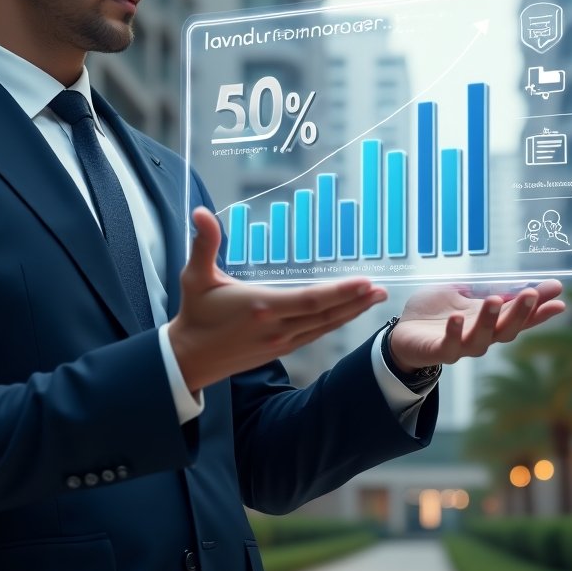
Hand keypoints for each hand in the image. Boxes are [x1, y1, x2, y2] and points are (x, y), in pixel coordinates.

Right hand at [168, 207, 386, 392]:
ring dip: (351, 312)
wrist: (189, 359)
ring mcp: (281, 342)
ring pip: (324, 326)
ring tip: (374, 298)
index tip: (363, 281)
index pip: (310, 299)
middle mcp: (277, 327)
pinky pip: (315, 334)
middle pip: (326, 314)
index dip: (340, 292)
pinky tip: (347, 313)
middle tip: (382, 289)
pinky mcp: (280, 349)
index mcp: (261, 307)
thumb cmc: (194, 315)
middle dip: (356, 301)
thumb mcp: (195, 277)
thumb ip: (204, 243)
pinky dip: (334, 322)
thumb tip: (201, 211)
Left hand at [388, 281, 564, 372]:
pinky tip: (457, 318)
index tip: (559, 297)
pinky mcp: (437, 351)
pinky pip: (449, 346)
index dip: (540, 310)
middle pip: (506, 329)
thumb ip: (492, 290)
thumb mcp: (466, 295)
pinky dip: (454, 333)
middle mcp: (480, 337)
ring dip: (489, 320)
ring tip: (493, 300)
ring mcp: (460, 346)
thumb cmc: (437, 313)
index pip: (520, 317)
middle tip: (530, 294)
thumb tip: (521, 278)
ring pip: (481, 339)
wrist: (403, 333)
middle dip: (520, 312)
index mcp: (489, 322)